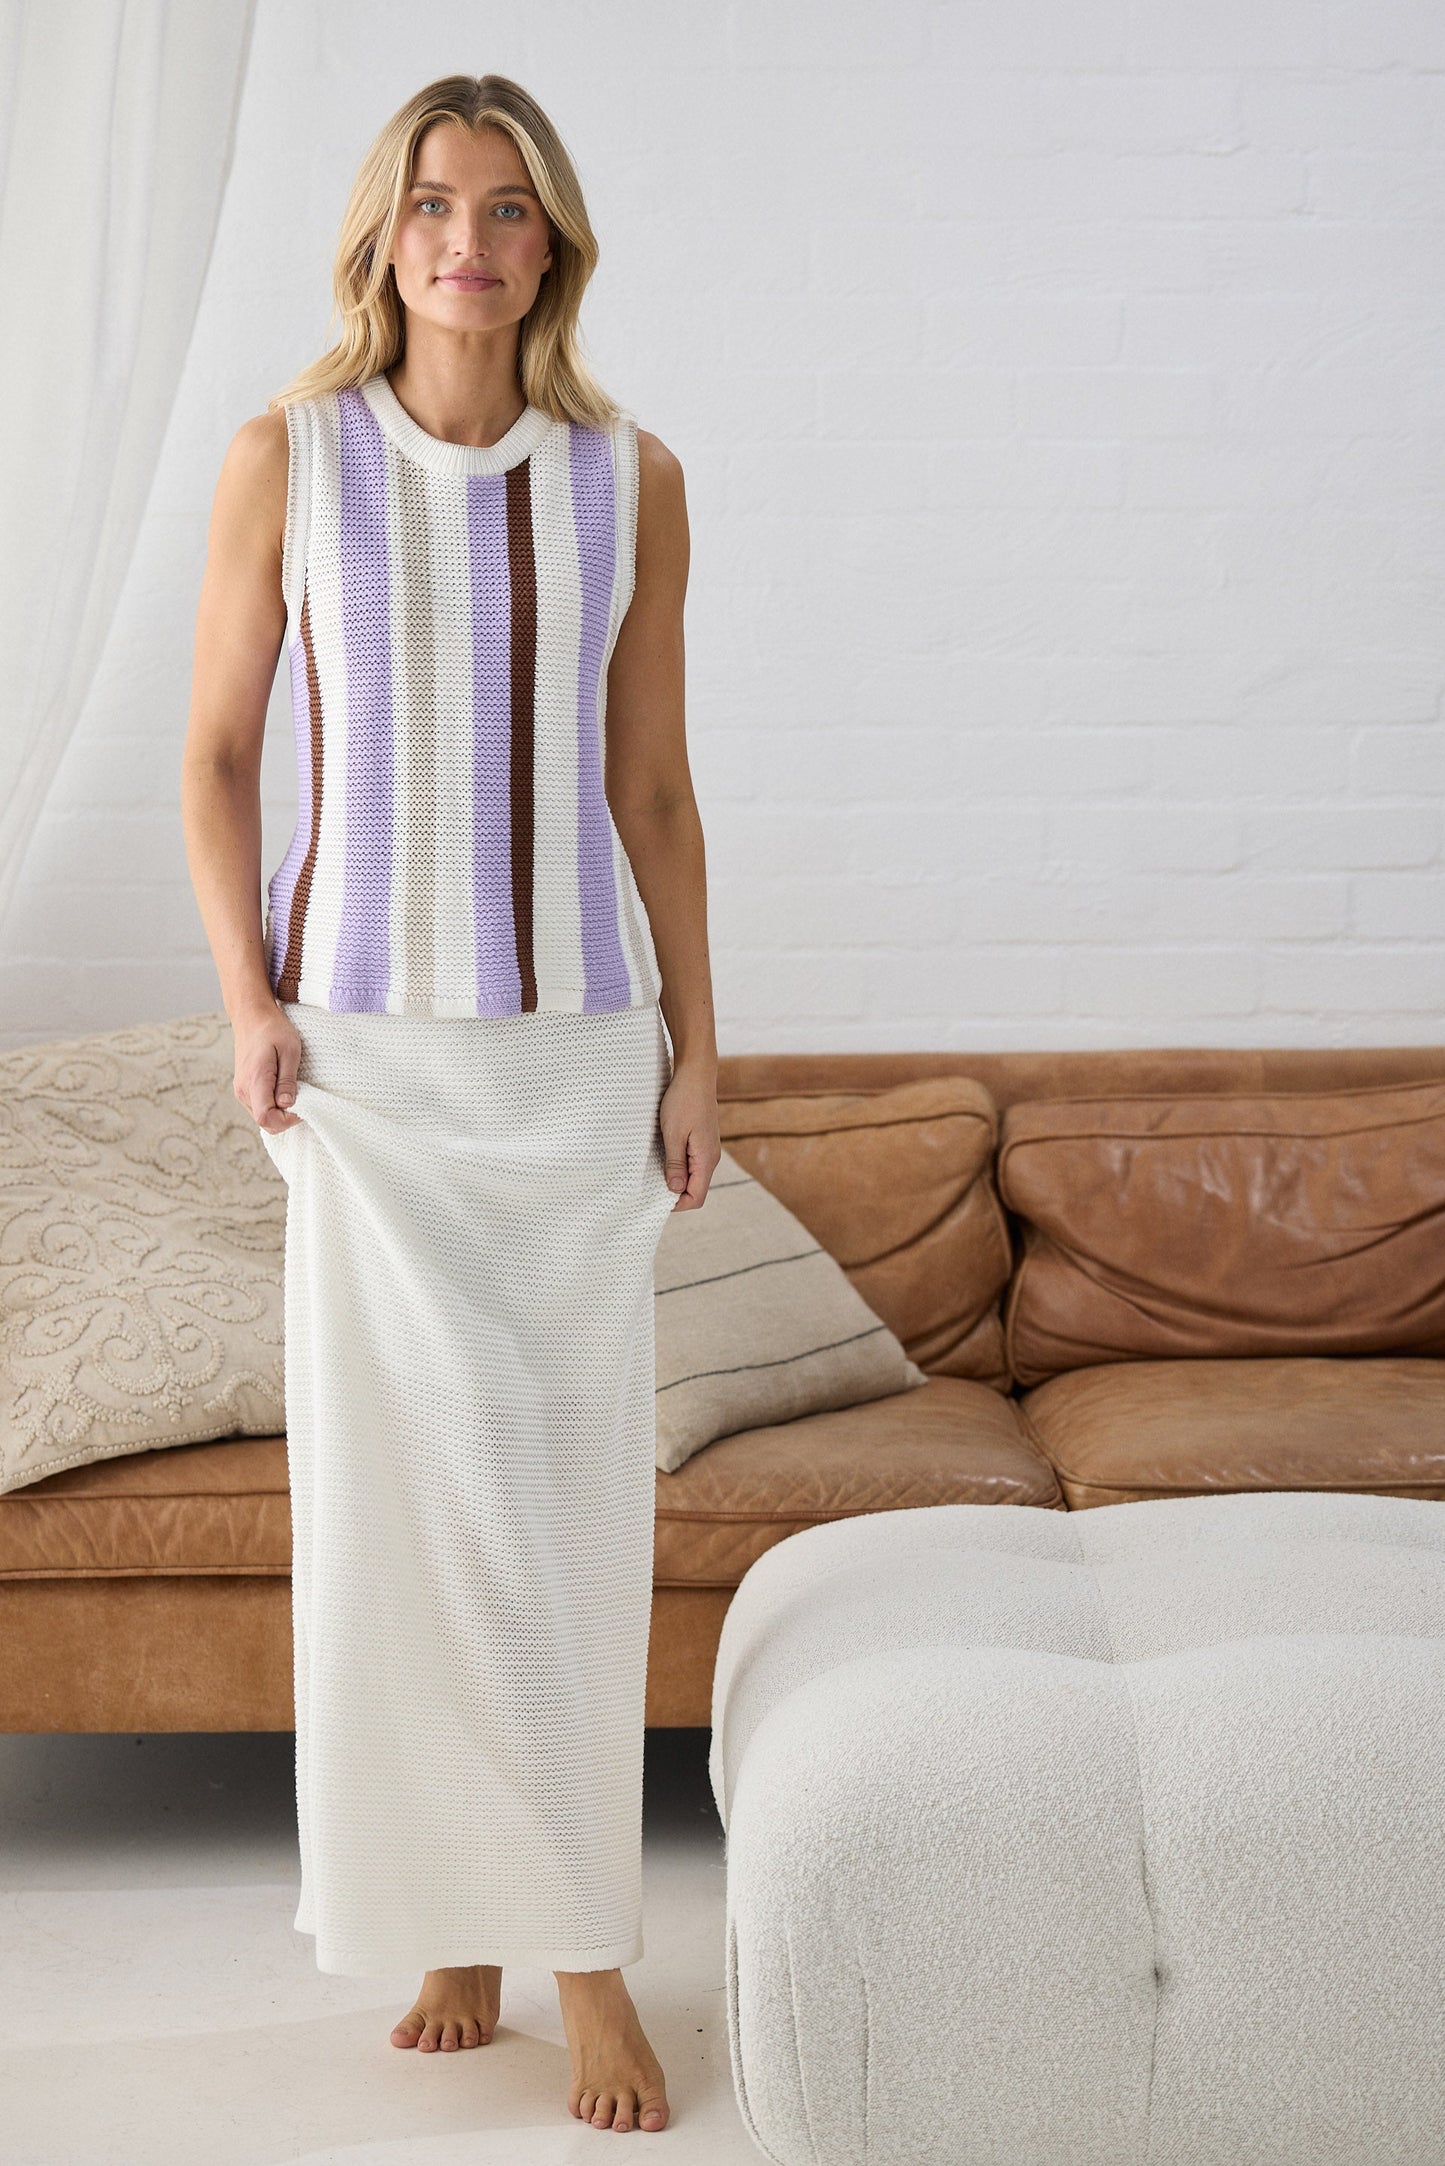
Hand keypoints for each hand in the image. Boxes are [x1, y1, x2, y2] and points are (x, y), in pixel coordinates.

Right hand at [234, 1002, 304, 1134]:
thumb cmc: (273, 1029)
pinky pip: (258, 1107)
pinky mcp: (243, 1087)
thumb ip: (287, 1080)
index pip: (266, 1117)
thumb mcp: (290, 1050)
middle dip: (286, 1118)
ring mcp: (241, 1090)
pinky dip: (273, 1105)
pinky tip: (283, 1090)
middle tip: (303, 1100)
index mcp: (255, 1080)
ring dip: (280, 1112)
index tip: (303, 1106)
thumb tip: (287, 1104)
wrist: (251, 1016)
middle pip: (264, 1122)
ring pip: (261, 1116)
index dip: (287, 1120)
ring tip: (294, 1092)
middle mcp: (243, 1090)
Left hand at [659, 1061, 720, 1209]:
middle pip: (695, 1189)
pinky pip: (691, 1162)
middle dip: (675, 1193)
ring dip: (675, 1178)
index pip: (696, 1197)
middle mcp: (711, 1157)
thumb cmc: (684, 1101)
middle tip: (650, 1186)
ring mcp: (707, 1149)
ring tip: (654, 1171)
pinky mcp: (702, 1140)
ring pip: (693, 1176)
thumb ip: (675, 1164)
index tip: (656, 1198)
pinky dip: (678, 1166)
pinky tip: (663, 1157)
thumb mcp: (673, 1134)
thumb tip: (675, 1191)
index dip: (677, 1204)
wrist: (696, 1074)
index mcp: (706, 1159)